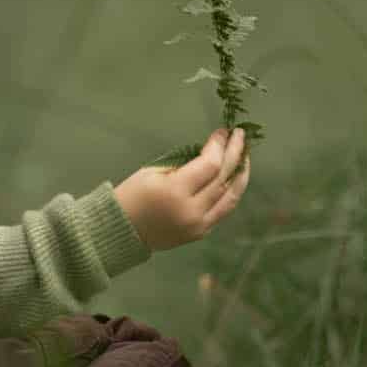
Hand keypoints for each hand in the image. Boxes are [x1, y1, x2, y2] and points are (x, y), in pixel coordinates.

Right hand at [113, 127, 250, 251]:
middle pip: (224, 178)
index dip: (219, 146)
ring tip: (245, 156)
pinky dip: (230, 192)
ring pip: (231, 197)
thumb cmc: (132, 195)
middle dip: (235, 154)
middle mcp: (192, 210)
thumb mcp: (153, 171)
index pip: (210, 165)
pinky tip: (233, 178)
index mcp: (175, 191)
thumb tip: (210, 153)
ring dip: (241, 174)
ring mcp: (199, 225)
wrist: (121, 231)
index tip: (222, 132)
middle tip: (240, 136)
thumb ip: (184, 164)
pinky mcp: (201, 233)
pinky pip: (223, 210)